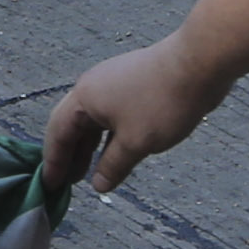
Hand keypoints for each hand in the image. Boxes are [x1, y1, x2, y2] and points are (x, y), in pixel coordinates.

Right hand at [38, 32, 231, 198]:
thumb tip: (98, 185)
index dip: (53, 161)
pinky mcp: (134, 84)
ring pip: (94, 120)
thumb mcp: (135, 142)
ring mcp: (114, 83)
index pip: (58, 133)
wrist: (199, 63)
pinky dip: (108, 136)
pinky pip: (112, 115)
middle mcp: (93, 87)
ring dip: (90, 146)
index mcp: (84, 97)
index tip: (49, 185)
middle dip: (69, 155)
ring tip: (89, 171)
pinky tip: (115, 152)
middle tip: (68, 183)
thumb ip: (113, 165)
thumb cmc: (162, 102)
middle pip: (72, 125)